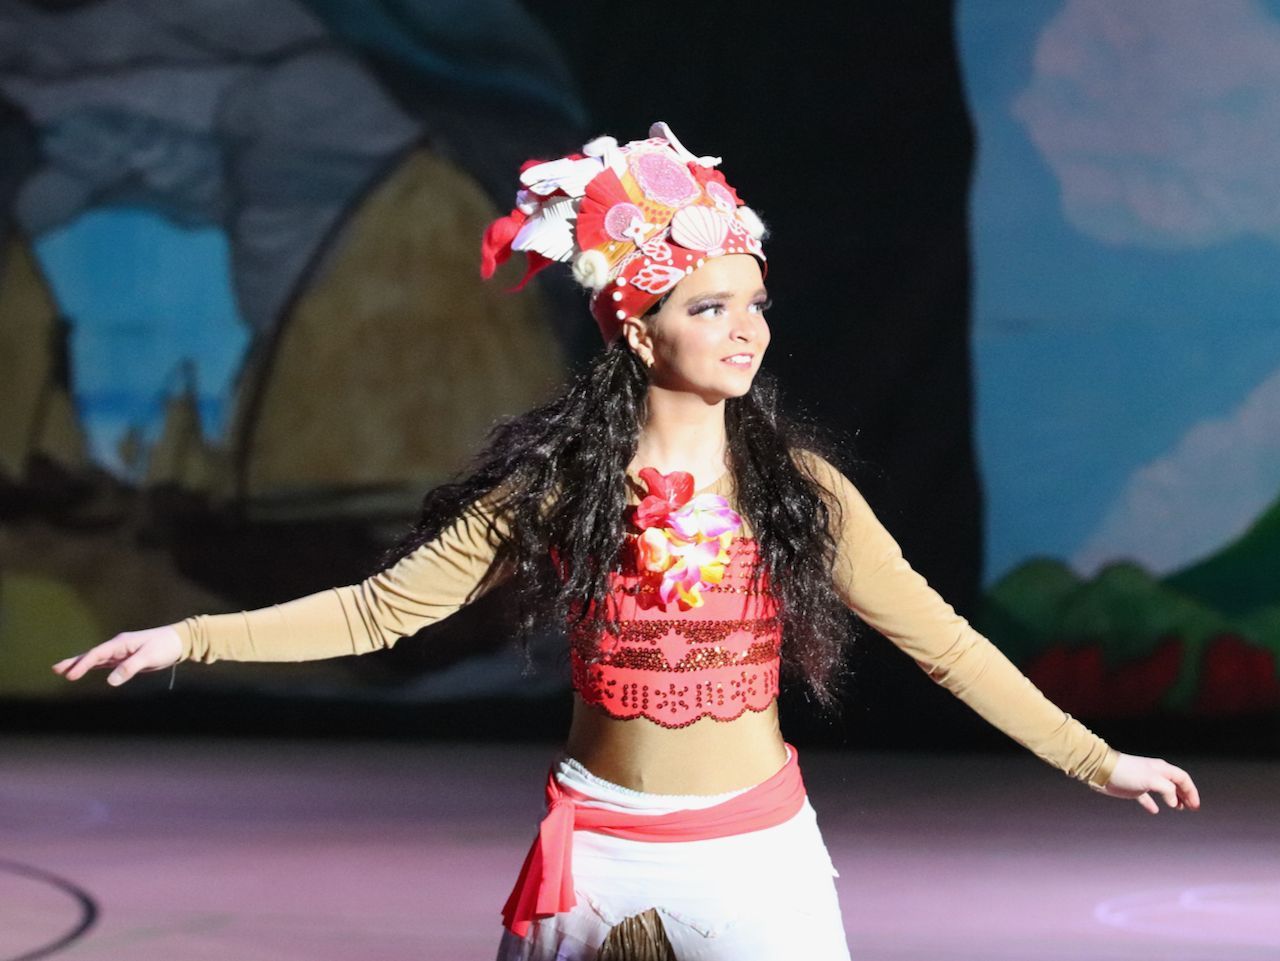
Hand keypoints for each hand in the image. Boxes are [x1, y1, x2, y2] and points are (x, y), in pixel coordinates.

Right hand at [52, 627, 183, 686]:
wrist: (179, 641)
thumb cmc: (165, 646)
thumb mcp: (149, 657)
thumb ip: (130, 668)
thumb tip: (111, 681)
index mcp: (120, 643)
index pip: (97, 654)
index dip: (82, 665)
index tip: (70, 675)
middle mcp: (118, 646)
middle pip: (92, 655)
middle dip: (74, 662)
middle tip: (55, 669)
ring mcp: (121, 652)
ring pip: (96, 659)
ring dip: (80, 664)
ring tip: (63, 671)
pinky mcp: (126, 658)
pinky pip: (106, 663)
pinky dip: (93, 666)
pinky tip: (85, 669)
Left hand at [1094, 752, 1199, 813]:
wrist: (1102, 770)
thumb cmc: (1127, 772)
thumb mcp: (1151, 780)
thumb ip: (1167, 790)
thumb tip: (1174, 801)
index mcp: (1161, 769)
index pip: (1183, 779)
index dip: (1191, 791)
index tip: (1195, 805)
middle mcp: (1154, 774)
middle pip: (1175, 784)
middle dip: (1185, 795)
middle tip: (1191, 808)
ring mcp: (1144, 781)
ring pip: (1163, 791)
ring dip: (1172, 799)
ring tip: (1178, 808)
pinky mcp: (1133, 789)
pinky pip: (1145, 797)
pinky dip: (1151, 803)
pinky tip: (1154, 811)